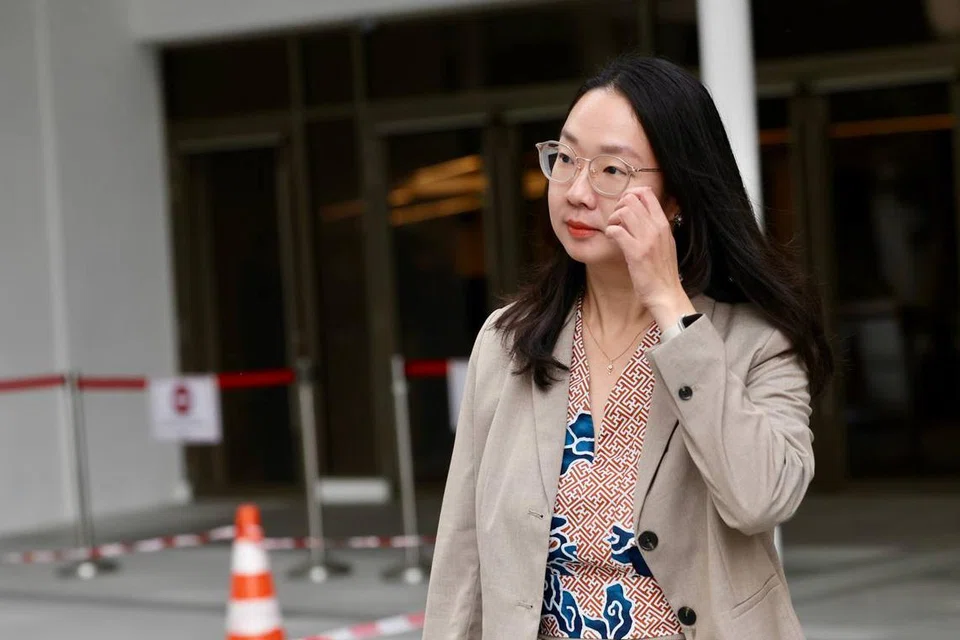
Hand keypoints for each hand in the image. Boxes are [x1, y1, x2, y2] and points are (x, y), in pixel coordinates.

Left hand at [605, 187, 695, 326]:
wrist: (666, 293)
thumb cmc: (662, 271)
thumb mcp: (665, 243)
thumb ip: (655, 227)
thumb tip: (640, 214)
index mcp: (663, 224)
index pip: (647, 193)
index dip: (630, 194)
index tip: (624, 207)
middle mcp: (657, 228)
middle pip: (632, 199)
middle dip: (618, 206)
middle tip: (616, 221)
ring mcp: (647, 240)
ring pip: (623, 211)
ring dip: (612, 219)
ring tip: (613, 230)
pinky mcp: (636, 253)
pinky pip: (617, 231)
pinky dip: (609, 232)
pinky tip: (611, 239)